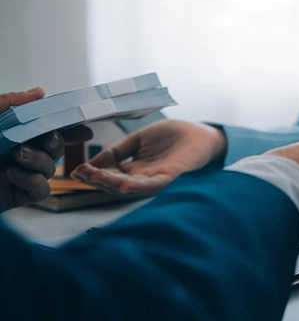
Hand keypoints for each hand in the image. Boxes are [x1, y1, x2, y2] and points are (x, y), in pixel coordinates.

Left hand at [0, 88, 92, 211]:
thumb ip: (8, 102)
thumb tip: (39, 92)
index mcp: (4, 130)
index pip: (41, 123)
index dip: (64, 123)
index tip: (81, 123)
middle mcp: (12, 150)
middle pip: (53, 144)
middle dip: (54, 140)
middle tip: (41, 139)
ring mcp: (15, 174)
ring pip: (51, 166)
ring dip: (40, 160)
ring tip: (17, 158)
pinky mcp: (15, 196)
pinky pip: (41, 189)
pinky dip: (33, 181)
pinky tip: (14, 176)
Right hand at [72, 120, 225, 194]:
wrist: (201, 133)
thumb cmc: (174, 136)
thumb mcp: (138, 139)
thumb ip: (117, 150)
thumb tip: (93, 162)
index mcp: (134, 169)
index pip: (108, 176)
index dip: (92, 174)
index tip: (75, 171)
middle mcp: (144, 178)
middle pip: (115, 185)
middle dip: (96, 180)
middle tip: (80, 174)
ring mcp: (158, 179)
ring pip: (130, 187)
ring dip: (111, 184)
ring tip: (94, 177)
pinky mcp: (173, 177)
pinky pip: (154, 185)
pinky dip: (138, 186)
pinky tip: (124, 185)